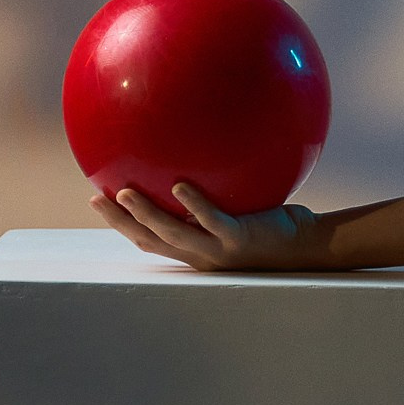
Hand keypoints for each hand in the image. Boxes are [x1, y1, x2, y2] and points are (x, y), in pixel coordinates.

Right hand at [93, 183, 328, 271]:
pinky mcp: (240, 239)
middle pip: (151, 240)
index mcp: (196, 248)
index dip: (122, 224)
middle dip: (122, 223)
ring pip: (174, 235)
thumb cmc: (275, 225)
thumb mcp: (240, 207)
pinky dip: (195, 205)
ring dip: (147, 216)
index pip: (150, 239)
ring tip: (126, 193)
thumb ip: (218, 190)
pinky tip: (180, 186)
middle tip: (96, 200)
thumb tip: (202, 150)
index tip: (98, 200)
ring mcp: (219, 250)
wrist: (307, 245)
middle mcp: (202, 254)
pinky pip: (213, 221)